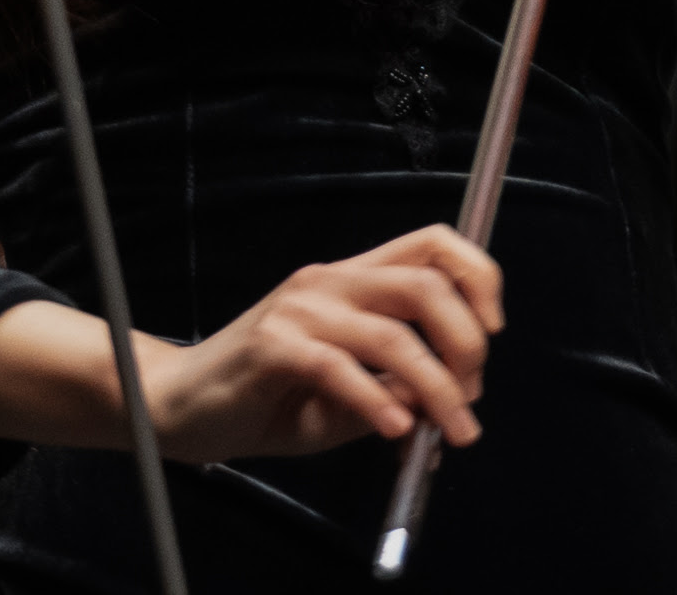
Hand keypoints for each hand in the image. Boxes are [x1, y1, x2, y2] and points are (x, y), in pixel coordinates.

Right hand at [139, 225, 504, 462]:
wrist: (183, 409)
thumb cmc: (269, 398)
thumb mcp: (348, 392)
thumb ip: (397, 387)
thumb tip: (454, 405)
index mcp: (354, 278)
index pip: (433, 244)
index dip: (478, 278)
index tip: (493, 332)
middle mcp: (331, 280)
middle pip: (426, 285)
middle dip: (466, 343)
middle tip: (471, 396)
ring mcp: (300, 309)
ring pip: (393, 336)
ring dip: (435, 389)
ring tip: (448, 431)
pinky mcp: (272, 345)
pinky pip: (340, 368)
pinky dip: (377, 402)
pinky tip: (394, 431)